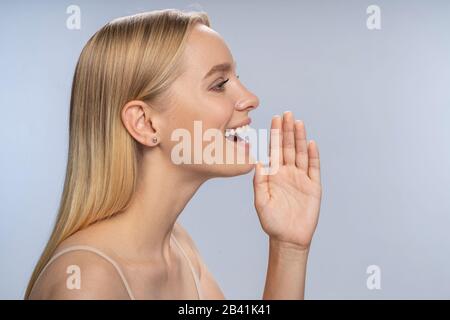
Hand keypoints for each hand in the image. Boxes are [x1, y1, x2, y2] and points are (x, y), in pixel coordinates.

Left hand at [253, 111, 321, 250]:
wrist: (288, 238)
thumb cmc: (271, 221)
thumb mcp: (261, 201)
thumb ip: (259, 181)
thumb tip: (257, 162)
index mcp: (274, 174)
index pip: (275, 150)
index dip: (275, 135)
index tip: (275, 119)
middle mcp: (287, 173)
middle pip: (289, 147)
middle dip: (287, 130)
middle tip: (287, 113)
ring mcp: (301, 178)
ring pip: (301, 154)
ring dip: (300, 138)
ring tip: (298, 123)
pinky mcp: (313, 187)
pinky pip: (314, 168)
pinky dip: (313, 156)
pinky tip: (311, 143)